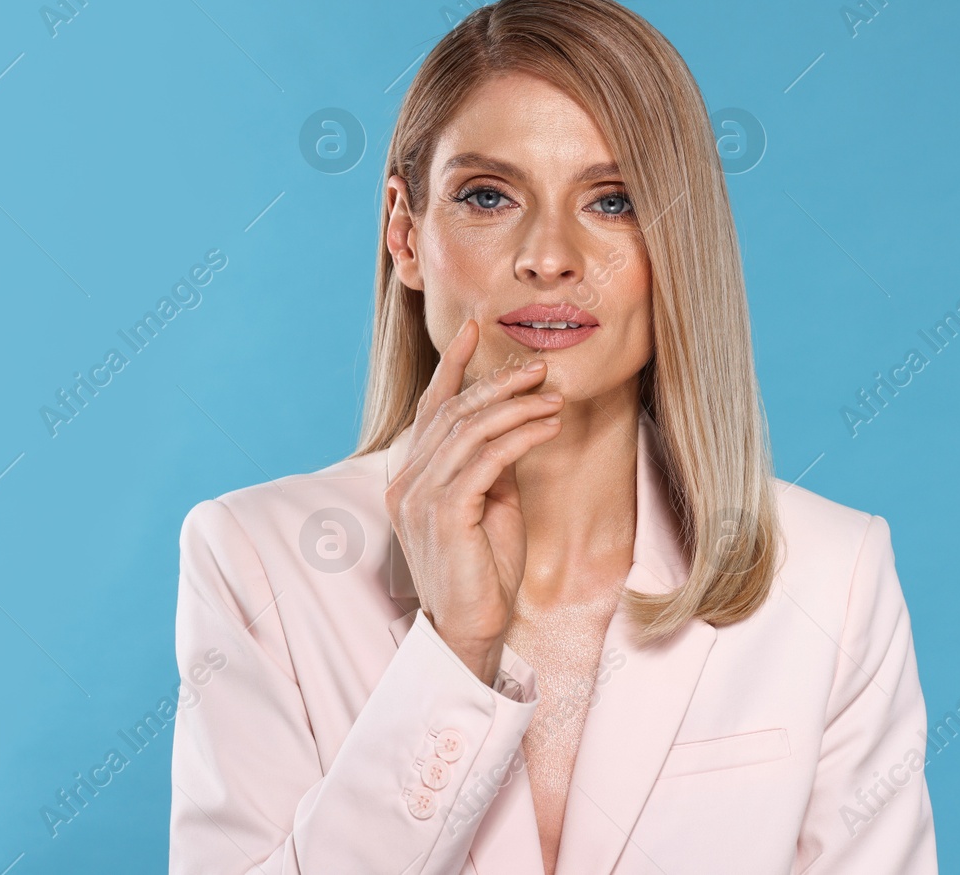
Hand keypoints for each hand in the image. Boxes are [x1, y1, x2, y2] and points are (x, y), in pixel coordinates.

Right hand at [384, 317, 564, 685]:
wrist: (471, 628)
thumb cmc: (483, 571)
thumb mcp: (490, 505)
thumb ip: (490, 464)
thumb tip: (514, 425)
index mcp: (409, 478)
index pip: (429, 409)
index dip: (451, 367)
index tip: (474, 332)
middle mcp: (406, 481)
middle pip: (452, 412)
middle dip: (497, 382)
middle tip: (538, 368)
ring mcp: (420, 496)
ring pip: (469, 429)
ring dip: (517, 407)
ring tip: (553, 396)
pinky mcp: (444, 512)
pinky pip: (487, 458)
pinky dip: (521, 435)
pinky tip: (548, 426)